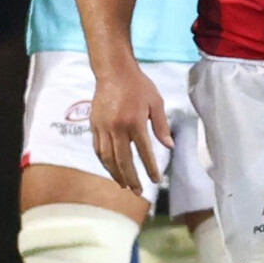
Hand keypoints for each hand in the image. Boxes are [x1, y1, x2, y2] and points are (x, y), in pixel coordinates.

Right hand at [88, 59, 169, 196]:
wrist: (113, 71)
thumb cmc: (138, 85)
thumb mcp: (156, 102)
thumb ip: (161, 125)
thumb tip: (169, 146)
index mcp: (135, 122)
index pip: (144, 152)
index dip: (150, 168)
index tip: (155, 180)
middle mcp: (117, 128)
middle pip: (123, 160)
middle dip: (131, 178)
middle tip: (138, 191)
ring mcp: (103, 127)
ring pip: (107, 158)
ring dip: (116, 174)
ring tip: (124, 185)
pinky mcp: (94, 125)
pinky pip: (98, 149)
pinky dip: (104, 162)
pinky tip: (111, 169)